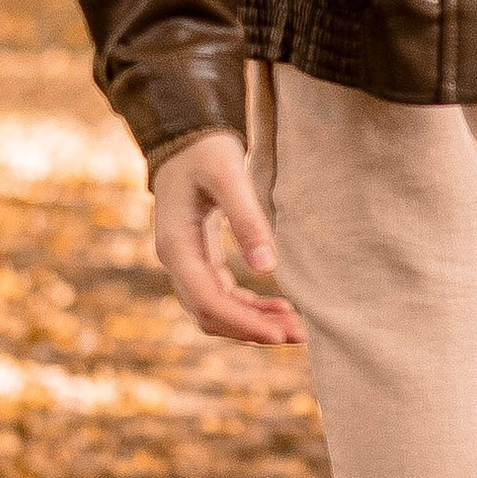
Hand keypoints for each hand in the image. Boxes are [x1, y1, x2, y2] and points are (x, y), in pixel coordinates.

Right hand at [151, 132, 304, 346]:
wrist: (186, 142)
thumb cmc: (206, 153)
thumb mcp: (228, 175)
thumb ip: (246, 219)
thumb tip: (267, 268)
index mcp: (176, 247)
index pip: (208, 302)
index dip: (244, 323)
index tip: (280, 335)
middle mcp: (177, 263)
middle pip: (212, 315)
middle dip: (253, 330)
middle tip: (299, 335)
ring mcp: (186, 265)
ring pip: (217, 311)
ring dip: (254, 323)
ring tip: (296, 329)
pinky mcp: (200, 262)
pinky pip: (223, 296)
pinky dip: (250, 308)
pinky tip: (280, 309)